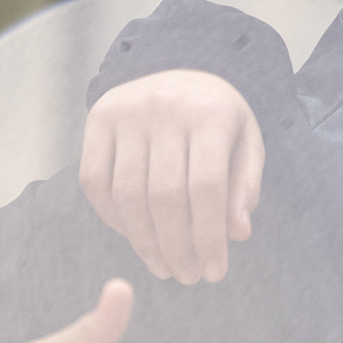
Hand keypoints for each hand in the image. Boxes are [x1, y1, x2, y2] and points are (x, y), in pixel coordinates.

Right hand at [81, 69, 263, 282]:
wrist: (183, 65)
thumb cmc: (220, 117)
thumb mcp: (247, 143)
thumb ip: (245, 186)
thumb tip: (237, 234)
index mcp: (210, 114)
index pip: (207, 188)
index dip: (208, 237)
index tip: (214, 273)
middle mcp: (165, 108)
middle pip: (164, 196)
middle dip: (176, 247)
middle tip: (187, 277)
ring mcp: (126, 112)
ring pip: (127, 195)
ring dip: (144, 242)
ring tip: (164, 267)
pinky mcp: (97, 117)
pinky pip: (95, 181)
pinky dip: (112, 218)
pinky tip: (134, 237)